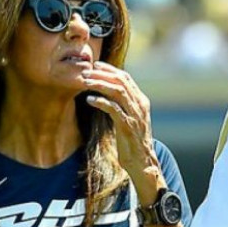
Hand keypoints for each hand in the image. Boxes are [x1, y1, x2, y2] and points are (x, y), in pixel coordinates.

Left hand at [83, 62, 160, 198]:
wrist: (142, 161)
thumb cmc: (132, 141)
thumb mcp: (130, 119)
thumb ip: (123, 106)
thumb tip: (108, 94)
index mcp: (141, 101)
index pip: (126, 78)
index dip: (110, 70)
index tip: (95, 65)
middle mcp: (140, 105)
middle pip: (122, 81)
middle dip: (103, 74)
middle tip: (87, 71)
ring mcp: (135, 115)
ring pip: (118, 91)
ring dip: (100, 84)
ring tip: (85, 82)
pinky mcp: (128, 125)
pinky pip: (113, 109)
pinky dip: (101, 102)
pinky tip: (89, 100)